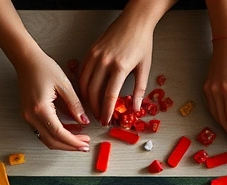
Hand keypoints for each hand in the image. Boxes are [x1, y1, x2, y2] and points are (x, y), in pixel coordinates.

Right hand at [14, 51, 90, 151]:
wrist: (26, 60)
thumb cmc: (43, 67)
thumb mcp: (64, 85)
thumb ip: (75, 105)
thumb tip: (84, 122)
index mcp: (40, 109)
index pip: (59, 133)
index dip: (73, 141)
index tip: (85, 144)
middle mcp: (31, 116)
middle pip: (51, 141)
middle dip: (69, 146)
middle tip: (84, 145)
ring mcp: (27, 116)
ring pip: (46, 138)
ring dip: (62, 142)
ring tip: (79, 139)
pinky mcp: (28, 114)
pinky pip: (42, 130)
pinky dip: (55, 134)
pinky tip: (68, 130)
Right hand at [79, 8, 156, 124]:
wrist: (135, 21)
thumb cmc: (142, 42)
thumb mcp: (145, 67)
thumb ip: (139, 90)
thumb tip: (136, 108)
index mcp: (120, 67)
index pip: (109, 95)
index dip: (106, 111)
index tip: (106, 121)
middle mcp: (105, 61)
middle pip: (93, 92)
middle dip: (94, 108)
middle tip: (98, 117)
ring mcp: (95, 55)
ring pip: (84, 83)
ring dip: (86, 99)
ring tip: (92, 108)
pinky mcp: (91, 51)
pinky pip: (82, 72)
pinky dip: (82, 85)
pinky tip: (86, 92)